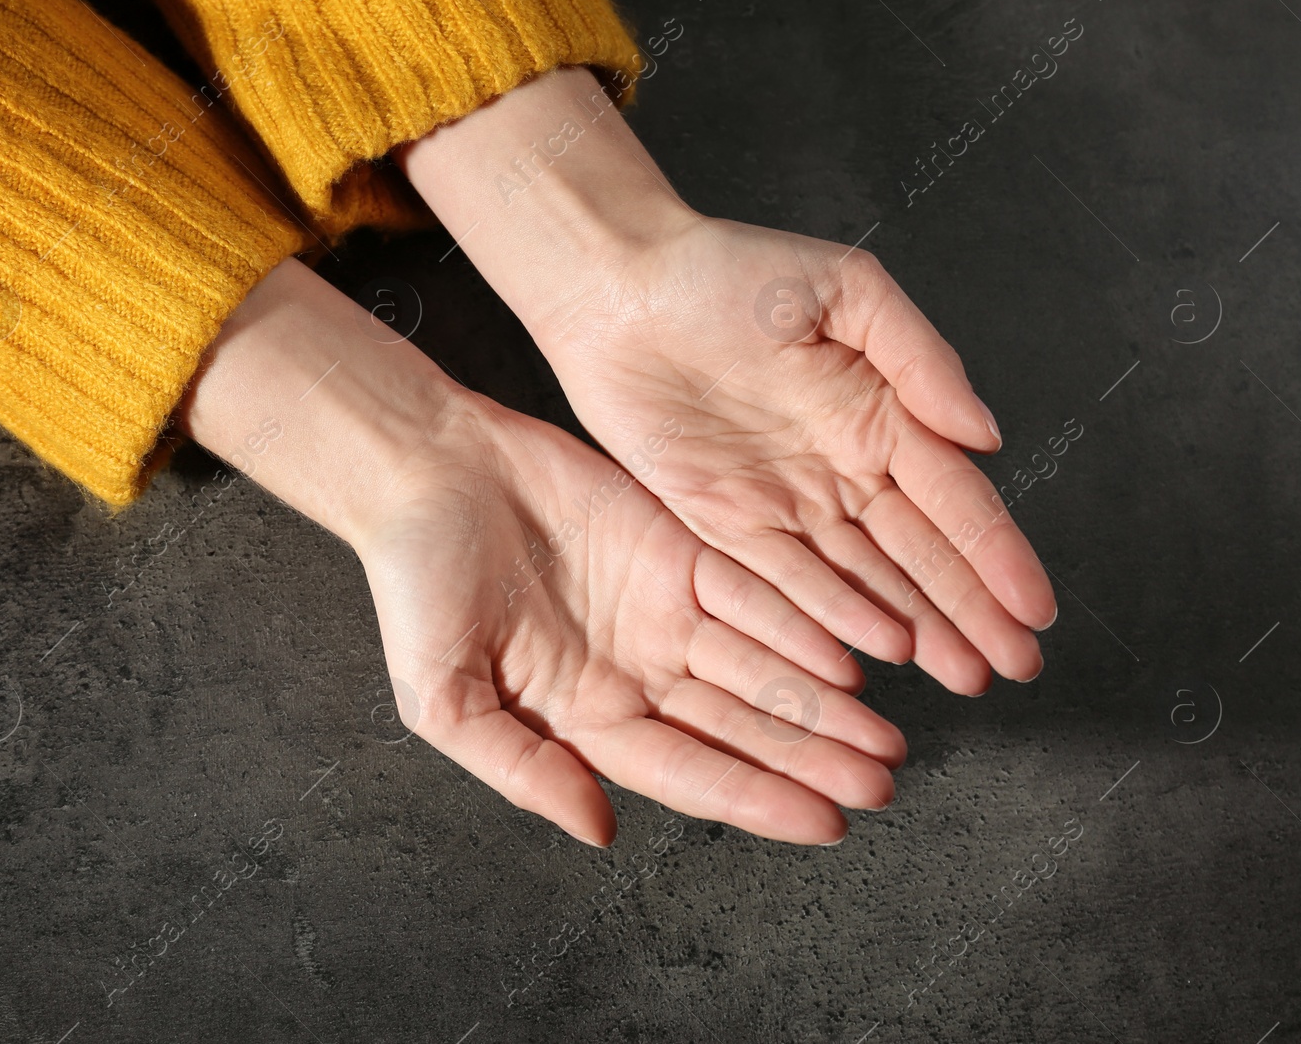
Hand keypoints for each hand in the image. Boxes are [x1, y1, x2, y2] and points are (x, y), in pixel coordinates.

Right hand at [180, 259, 906, 845]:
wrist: (424, 470)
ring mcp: (664, 609)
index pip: (689, 770)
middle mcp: (638, 671)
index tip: (826, 823)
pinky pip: (753, 589)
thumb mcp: (444, 701)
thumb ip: (524, 770)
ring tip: (885, 732)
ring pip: (761, 663)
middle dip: (811, 756)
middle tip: (883, 781)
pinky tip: (852, 649)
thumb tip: (601, 830)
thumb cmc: (416, 585)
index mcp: (586, 716)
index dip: (757, 798)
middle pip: (741, 725)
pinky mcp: (680, 547)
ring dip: (823, 699)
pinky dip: (801, 620)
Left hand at [396, 68, 1056, 694]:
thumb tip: (986, 436)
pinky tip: (874, 652)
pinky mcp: (720, 522)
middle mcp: (839, 469)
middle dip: (970, 611)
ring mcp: (782, 502)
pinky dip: (828, 617)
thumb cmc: (727, 269)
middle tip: (1015, 667)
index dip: (997, 554)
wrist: (617, 288)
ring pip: (862, 580)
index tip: (1035, 608)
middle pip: (917, 555)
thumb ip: (920, 358)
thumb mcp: (845, 289)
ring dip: (915, 628)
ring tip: (963, 675)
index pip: (953, 499)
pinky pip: (782, 581)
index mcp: (878, 413)